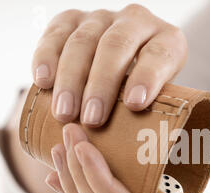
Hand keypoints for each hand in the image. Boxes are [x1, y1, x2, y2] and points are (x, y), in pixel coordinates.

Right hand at [32, 6, 186, 125]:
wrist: (122, 64)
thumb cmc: (144, 92)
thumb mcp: (160, 98)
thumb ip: (157, 114)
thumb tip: (149, 156)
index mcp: (167, 40)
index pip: (159, 54)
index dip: (147, 77)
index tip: (135, 105)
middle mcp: (136, 21)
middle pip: (116, 46)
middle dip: (101, 85)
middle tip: (91, 120)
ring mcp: (102, 18)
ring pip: (82, 41)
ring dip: (71, 79)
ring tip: (65, 114)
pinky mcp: (72, 19)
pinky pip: (55, 33)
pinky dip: (46, 57)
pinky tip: (42, 82)